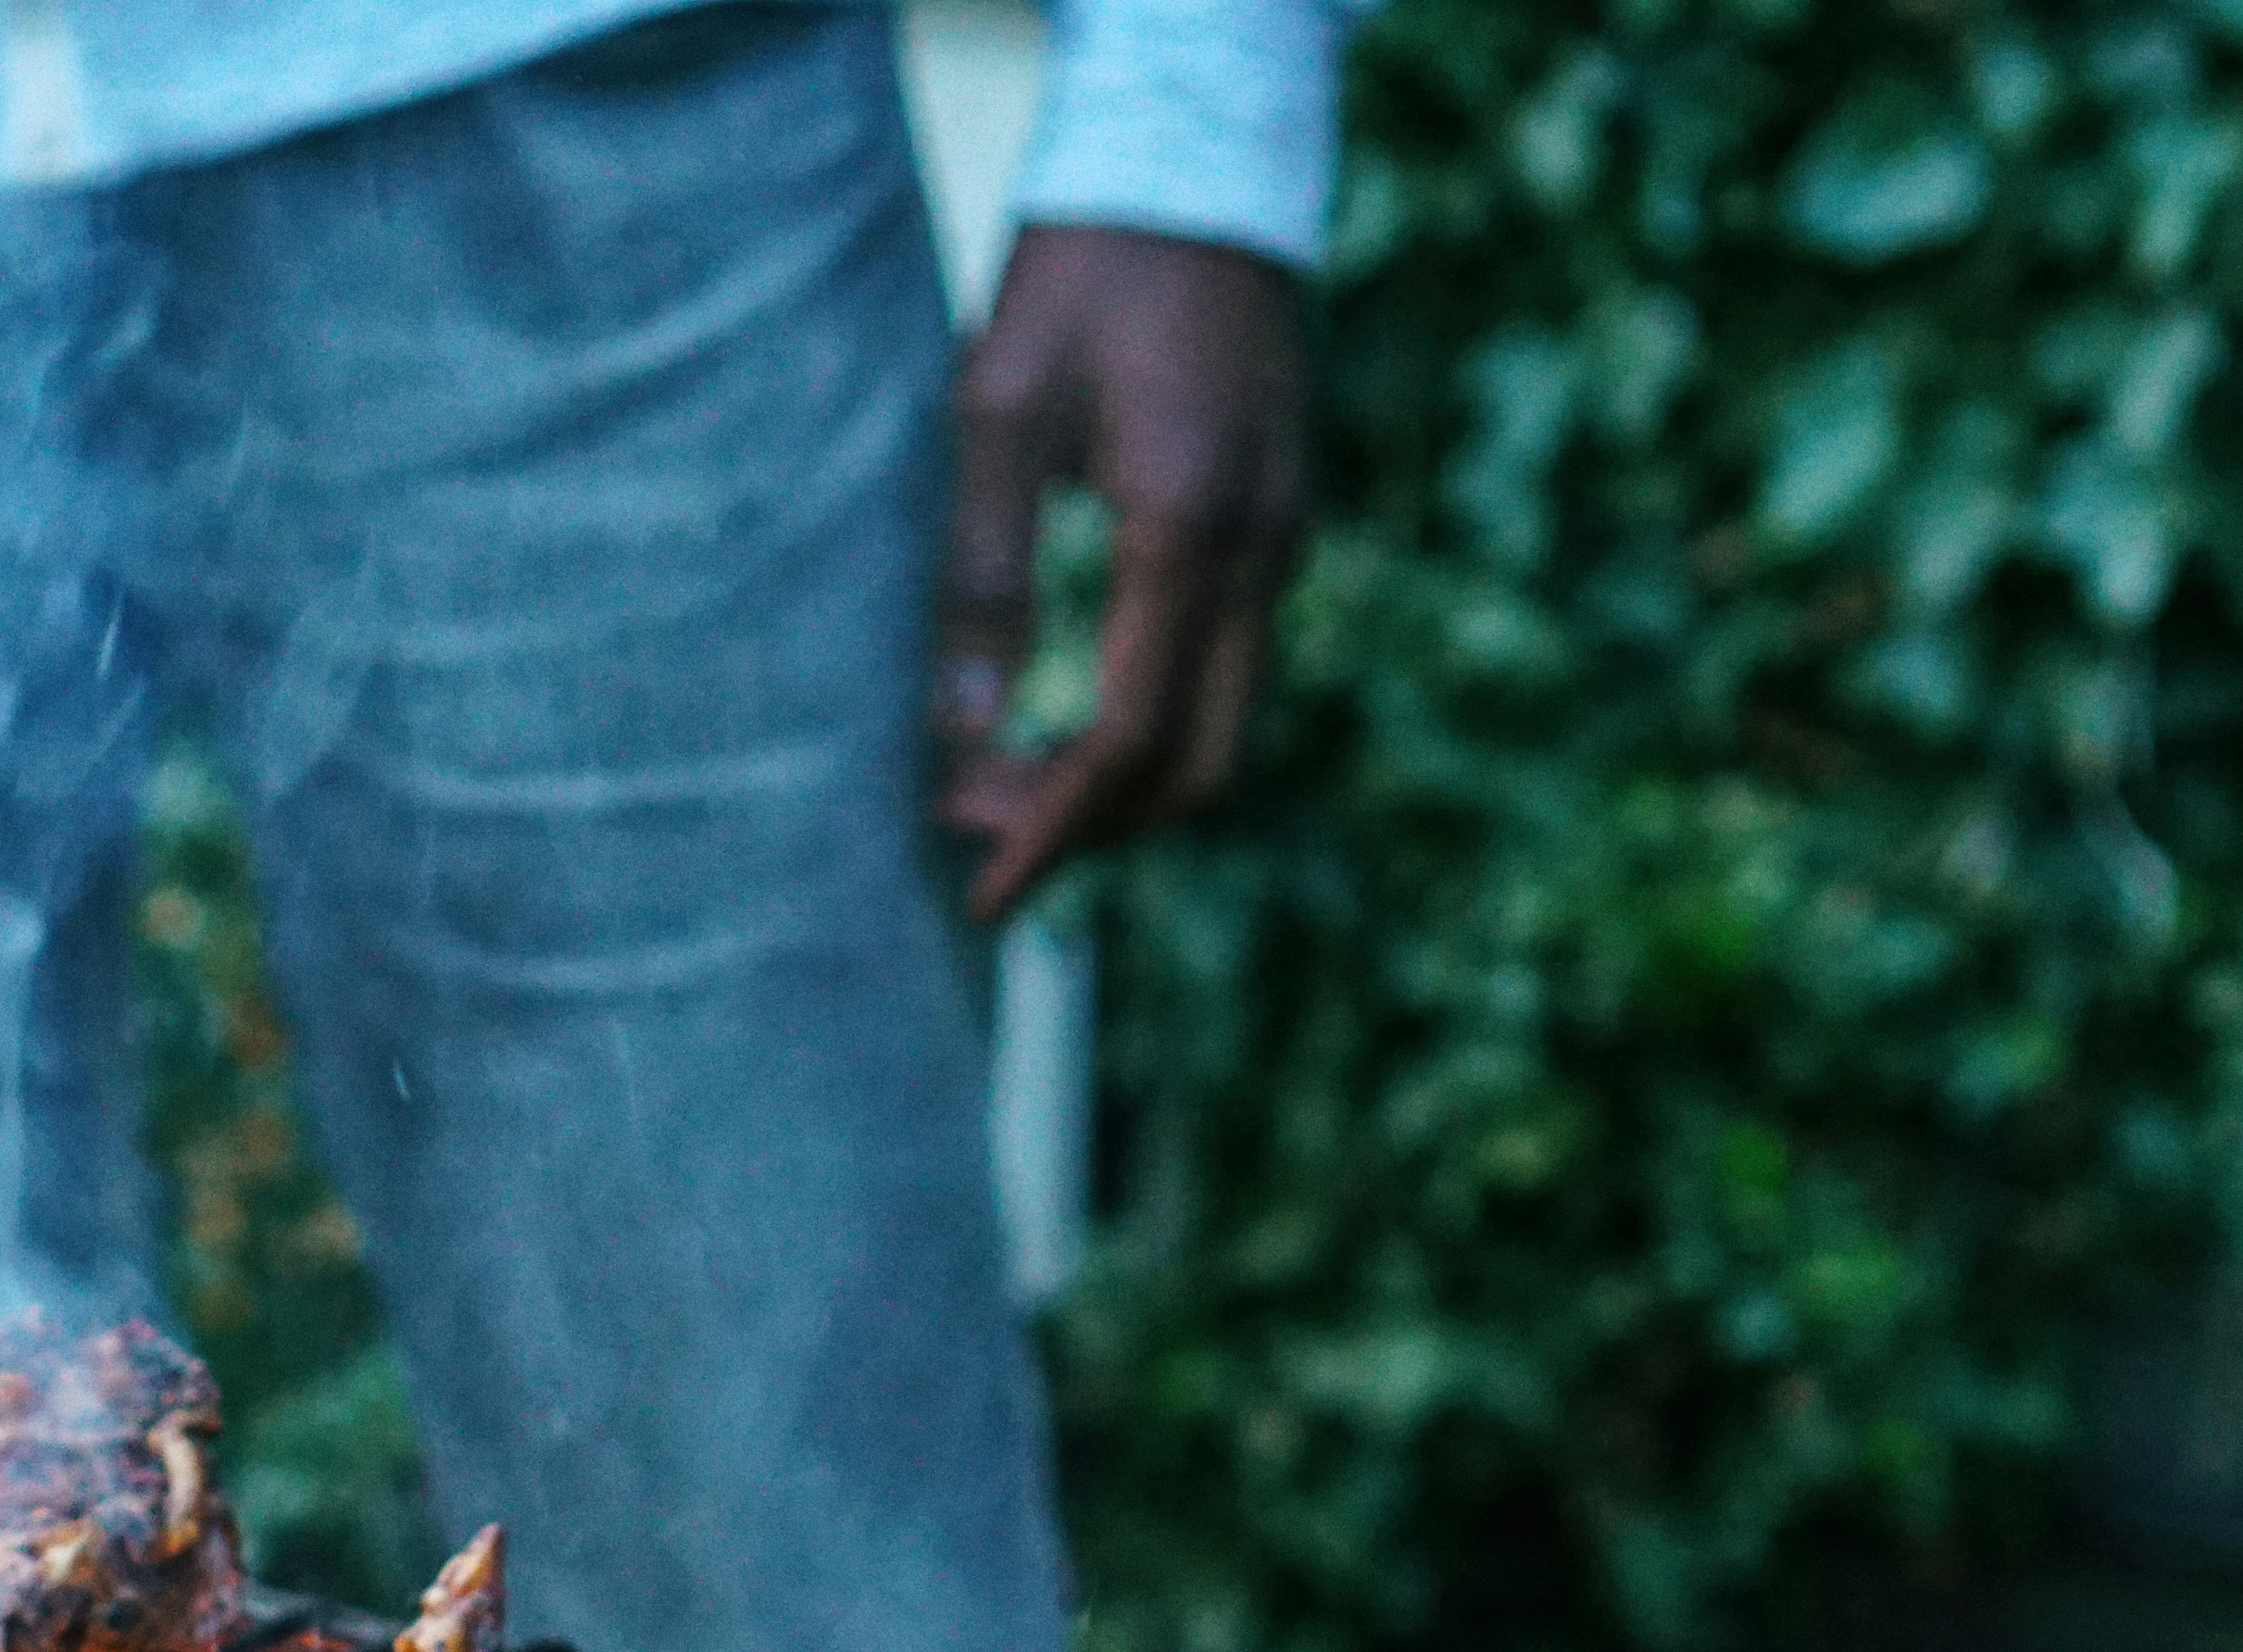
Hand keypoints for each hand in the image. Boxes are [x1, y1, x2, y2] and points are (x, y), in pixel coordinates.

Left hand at [931, 226, 1313, 923]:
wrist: (1197, 167)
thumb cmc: (1083, 271)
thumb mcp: (996, 411)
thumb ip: (980, 576)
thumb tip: (956, 731)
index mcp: (1193, 526)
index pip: (1136, 738)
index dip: (1058, 832)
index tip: (984, 892)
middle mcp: (1265, 551)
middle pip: (1200, 765)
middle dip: (1090, 827)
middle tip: (970, 833)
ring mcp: (1286, 540)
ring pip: (1221, 727)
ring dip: (1117, 782)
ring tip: (993, 780)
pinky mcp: (1278, 526)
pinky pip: (1226, 671)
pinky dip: (1149, 724)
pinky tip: (1063, 715)